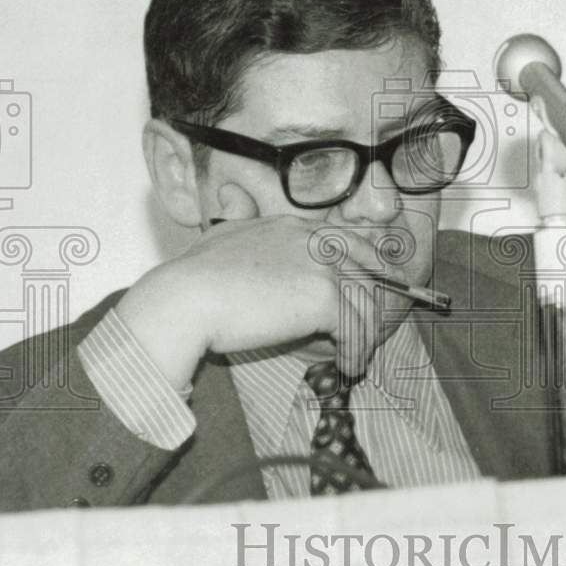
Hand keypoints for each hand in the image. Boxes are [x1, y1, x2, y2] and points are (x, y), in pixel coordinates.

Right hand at [115, 216, 405, 388]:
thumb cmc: (194, 276)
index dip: (371, 264)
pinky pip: (355, 329)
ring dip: (365, 336)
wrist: (185, 299)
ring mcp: (321, 266)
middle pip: (366, 272)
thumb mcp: (222, 232)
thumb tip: (235, 201)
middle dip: (375, 304)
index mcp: (292, 226)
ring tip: (356, 357)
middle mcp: (313, 240)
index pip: (349, 240)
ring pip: (365, 304)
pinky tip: (347, 365)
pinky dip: (355, 352)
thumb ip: (240, 219)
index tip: (379, 287)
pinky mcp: (324, 297)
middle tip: (371, 333)